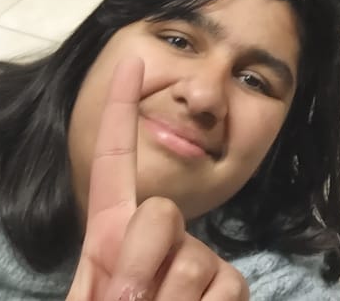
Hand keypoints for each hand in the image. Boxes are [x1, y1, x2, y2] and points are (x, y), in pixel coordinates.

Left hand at [66, 58, 248, 300]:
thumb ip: (108, 280)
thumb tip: (144, 263)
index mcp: (109, 238)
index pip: (115, 164)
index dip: (120, 111)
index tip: (130, 61)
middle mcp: (161, 242)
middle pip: (160, 214)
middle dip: (136, 265)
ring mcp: (201, 266)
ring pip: (192, 263)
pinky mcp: (232, 291)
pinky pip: (226, 292)